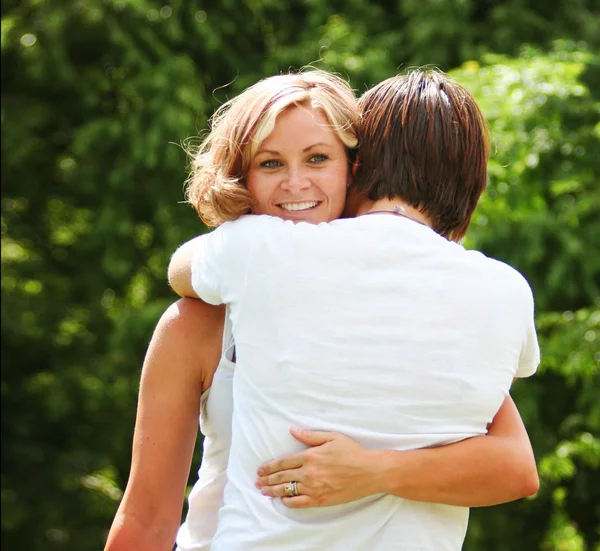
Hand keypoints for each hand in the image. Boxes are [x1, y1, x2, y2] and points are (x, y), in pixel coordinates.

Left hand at [255, 427, 376, 507]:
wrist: (369, 472)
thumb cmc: (352, 452)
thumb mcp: (331, 437)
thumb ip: (310, 436)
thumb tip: (292, 430)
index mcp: (310, 456)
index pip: (283, 462)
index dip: (270, 466)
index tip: (261, 469)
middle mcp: (309, 472)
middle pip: (282, 476)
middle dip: (267, 479)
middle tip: (257, 481)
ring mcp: (314, 487)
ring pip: (287, 490)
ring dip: (273, 491)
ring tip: (263, 491)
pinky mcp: (320, 499)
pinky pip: (299, 503)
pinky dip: (288, 502)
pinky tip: (282, 500)